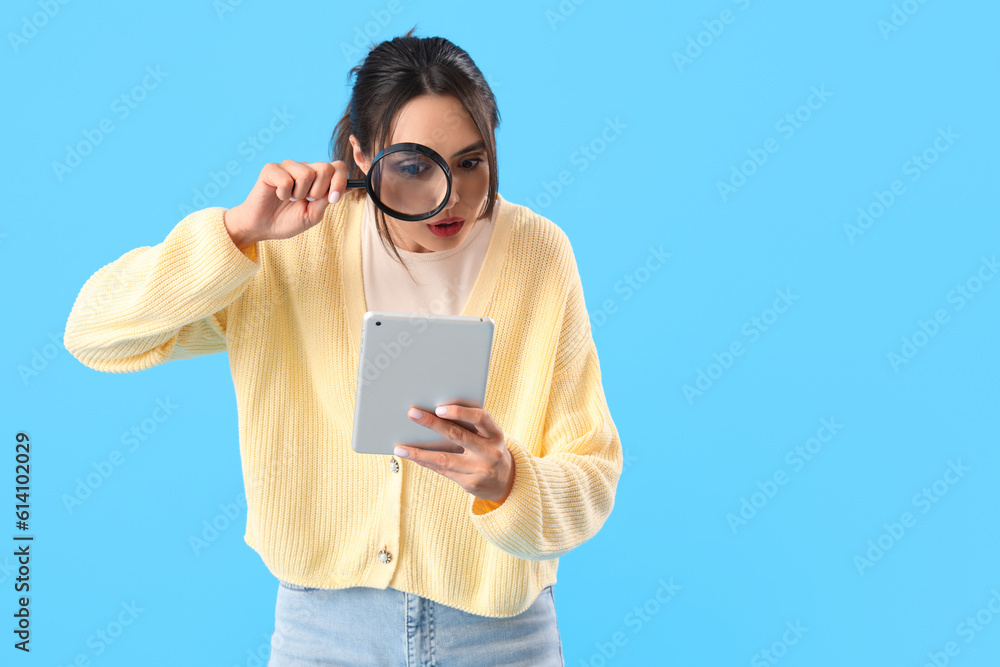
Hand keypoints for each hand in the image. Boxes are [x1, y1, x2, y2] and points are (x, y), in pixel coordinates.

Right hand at [223, 159, 349, 249]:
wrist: (263, 227)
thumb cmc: (288, 220)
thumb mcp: (313, 214)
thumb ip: (328, 199)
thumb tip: (349, 187)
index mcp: (317, 177)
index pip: (337, 167)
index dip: (340, 181)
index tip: (332, 199)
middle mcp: (304, 168)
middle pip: (325, 168)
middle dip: (319, 191)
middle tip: (306, 200)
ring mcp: (287, 167)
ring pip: (307, 174)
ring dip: (300, 194)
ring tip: (290, 199)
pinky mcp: (271, 169)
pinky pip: (287, 179)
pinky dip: (284, 194)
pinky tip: (278, 196)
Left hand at [395, 403, 514, 504]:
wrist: (507, 482)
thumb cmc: (490, 449)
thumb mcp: (489, 436)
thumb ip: (470, 426)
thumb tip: (435, 413)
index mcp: (496, 434)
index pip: (480, 418)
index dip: (460, 412)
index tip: (439, 408)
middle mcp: (490, 452)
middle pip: (457, 435)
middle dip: (432, 423)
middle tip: (412, 413)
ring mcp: (480, 469)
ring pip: (444, 458)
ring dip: (419, 452)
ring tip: (400, 448)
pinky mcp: (470, 483)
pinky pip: (443, 470)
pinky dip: (426, 462)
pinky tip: (412, 457)